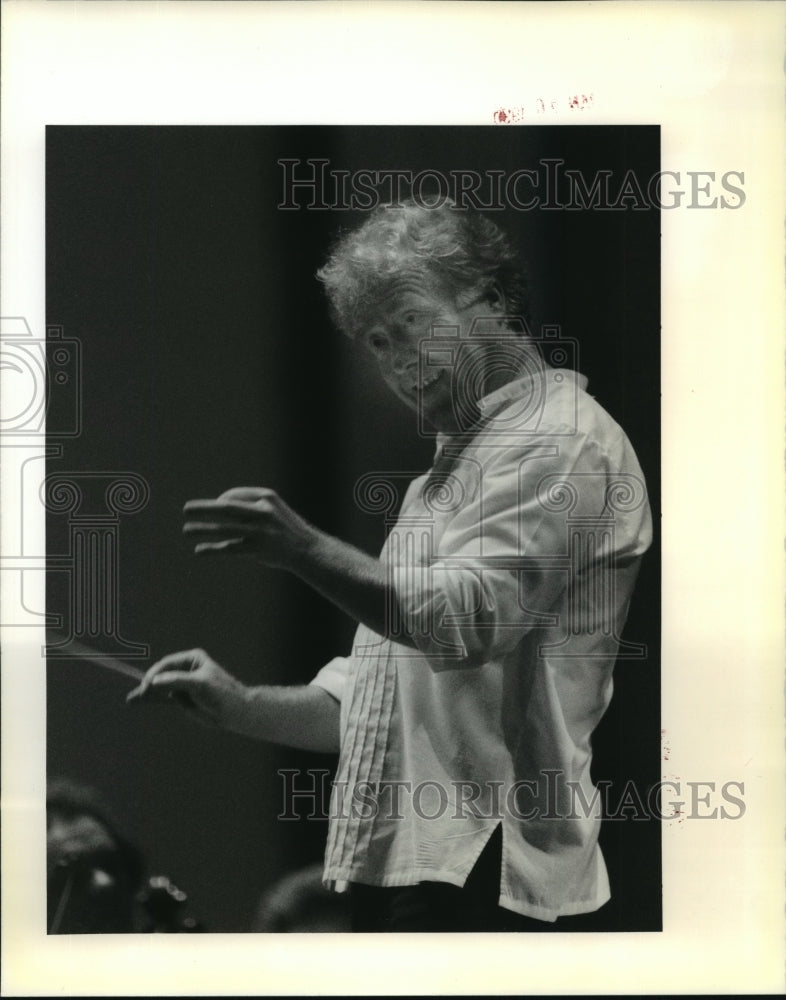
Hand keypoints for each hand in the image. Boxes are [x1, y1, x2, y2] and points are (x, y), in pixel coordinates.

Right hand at [126, 648, 248, 728]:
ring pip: (159, 688)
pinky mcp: (181, 699)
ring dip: (145, 693)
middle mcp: (185, 669)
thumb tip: (155, 682)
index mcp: (192, 659)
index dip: (156, 674)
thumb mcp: (200, 684)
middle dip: (148, 684)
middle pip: (161, 675)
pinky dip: (151, 700)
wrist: (235, 711)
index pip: (168, 664)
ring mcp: (182, 684)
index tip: (148, 685)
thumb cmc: (222, 692)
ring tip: (131, 700)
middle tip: (139, 695)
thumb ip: (177, 681)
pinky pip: (162, 698)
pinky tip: (137, 702)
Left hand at [182, 487, 317, 567]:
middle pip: (226, 508)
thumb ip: (248, 506)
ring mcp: (260, 531)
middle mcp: (263, 512)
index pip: (233, 496)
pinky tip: (200, 550)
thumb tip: (218, 505)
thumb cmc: (285, 528)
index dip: (219, 501)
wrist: (307, 549)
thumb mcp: (272, 509)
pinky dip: (213, 548)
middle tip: (186, 510)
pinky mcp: (258, 549)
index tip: (211, 509)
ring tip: (186, 531)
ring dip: (202, 529)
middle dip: (204, 508)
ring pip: (224, 529)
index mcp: (266, 497)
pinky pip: (230, 548)